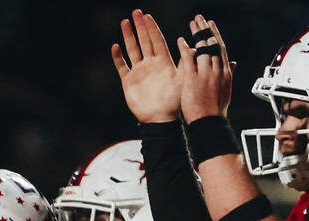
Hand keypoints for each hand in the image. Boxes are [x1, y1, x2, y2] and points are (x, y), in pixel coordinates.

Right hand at [111, 9, 181, 123]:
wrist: (160, 119)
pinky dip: (118, 57)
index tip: (148, 16)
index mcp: (163, 62)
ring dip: (128, 36)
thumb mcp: (183, 80)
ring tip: (124, 22)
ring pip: (132, 50)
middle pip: (144, 41)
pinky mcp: (129, 82)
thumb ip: (186, 63)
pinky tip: (115, 47)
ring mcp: (139, 72)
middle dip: (140, 27)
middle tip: (136, 12)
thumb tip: (193, 46)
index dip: (152, 28)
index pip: (156, 40)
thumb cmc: (174, 102)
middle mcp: (150, 64)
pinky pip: (122, 66)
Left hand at [175, 15, 234, 121]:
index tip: (211, 25)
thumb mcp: (226, 91)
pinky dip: (185, 48)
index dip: (215, 35)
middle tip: (200, 18)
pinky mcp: (193, 80)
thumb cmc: (215, 111)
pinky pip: (189, 60)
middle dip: (206, 29)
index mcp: (225, 73)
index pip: (220, 48)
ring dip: (197, 34)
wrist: (209, 124)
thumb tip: (233, 64)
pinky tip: (181, 40)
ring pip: (202, 48)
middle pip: (212, 44)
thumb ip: (228, 75)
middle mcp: (217, 71)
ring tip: (192, 23)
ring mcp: (205, 74)